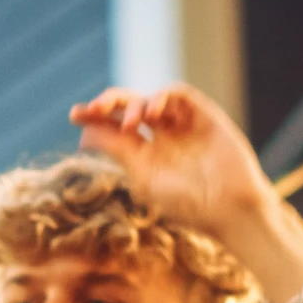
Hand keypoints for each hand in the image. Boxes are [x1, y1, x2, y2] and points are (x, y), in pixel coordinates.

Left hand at [70, 83, 270, 234]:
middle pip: (129, 106)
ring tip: (132, 124)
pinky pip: (180, 95)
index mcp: (143, 153)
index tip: (75, 115)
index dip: (94, 117)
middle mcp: (161, 135)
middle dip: (109, 102)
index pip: (113, 127)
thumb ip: (117, 151)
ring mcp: (182, 124)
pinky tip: (151, 112)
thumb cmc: (185, 202)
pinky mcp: (204, 116)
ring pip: (151, 98)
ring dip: (135, 104)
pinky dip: (162, 97)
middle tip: (94, 108)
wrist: (228, 207)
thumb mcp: (143, 176)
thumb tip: (84, 134)